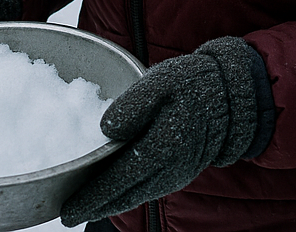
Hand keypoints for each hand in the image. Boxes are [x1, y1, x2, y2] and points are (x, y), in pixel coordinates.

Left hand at [60, 37, 262, 225]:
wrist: (229, 95)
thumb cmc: (191, 83)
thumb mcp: (160, 82)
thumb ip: (132, 105)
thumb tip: (104, 129)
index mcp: (162, 148)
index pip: (118, 181)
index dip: (91, 197)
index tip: (67, 210)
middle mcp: (169, 170)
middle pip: (124, 197)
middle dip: (94, 207)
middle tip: (66, 214)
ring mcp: (176, 174)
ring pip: (136, 196)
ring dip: (109, 202)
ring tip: (84, 204)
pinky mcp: (180, 171)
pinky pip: (148, 189)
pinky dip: (126, 194)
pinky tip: (114, 190)